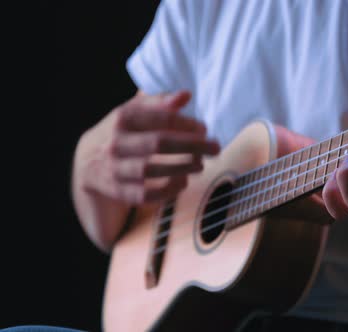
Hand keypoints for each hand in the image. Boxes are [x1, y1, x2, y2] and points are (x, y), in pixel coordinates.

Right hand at [85, 91, 219, 204]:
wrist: (86, 161)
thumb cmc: (122, 131)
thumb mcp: (134, 110)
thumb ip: (160, 102)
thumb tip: (186, 95)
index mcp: (123, 118)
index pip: (160, 119)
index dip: (186, 124)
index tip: (204, 128)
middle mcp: (116, 143)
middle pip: (158, 143)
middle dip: (191, 145)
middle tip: (215, 147)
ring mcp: (115, 168)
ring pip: (150, 170)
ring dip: (180, 168)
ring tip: (200, 164)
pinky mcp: (117, 191)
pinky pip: (144, 195)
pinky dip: (166, 191)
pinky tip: (183, 182)